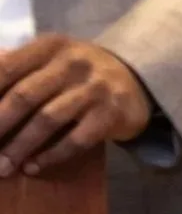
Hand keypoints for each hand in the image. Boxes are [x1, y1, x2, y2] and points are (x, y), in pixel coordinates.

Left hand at [0, 35, 151, 174]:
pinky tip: (34, 166)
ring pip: (48, 120)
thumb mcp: (50, 58)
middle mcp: (72, 63)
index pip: (6, 67)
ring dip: (21, 146)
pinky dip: (51, 155)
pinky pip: (76, 140)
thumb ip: (17, 65)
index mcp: (50, 46)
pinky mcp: (110, 114)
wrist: (136, 80)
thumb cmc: (80, 72)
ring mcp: (93, 89)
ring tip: (4, 166)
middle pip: (24, 96)